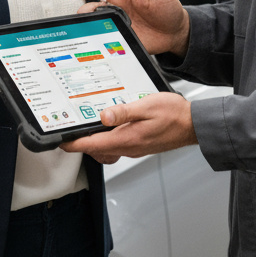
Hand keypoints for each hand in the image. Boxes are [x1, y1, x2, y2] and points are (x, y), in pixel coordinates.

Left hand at [62, 92, 196, 164]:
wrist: (194, 124)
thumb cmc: (174, 115)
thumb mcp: (146, 106)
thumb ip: (123, 111)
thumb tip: (103, 115)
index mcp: (126, 138)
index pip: (92, 144)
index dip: (74, 144)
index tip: (61, 142)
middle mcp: (129, 147)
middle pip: (96, 149)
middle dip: (81, 144)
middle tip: (69, 134)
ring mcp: (134, 148)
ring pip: (106, 149)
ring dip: (94, 143)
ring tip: (87, 130)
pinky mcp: (140, 145)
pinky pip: (118, 146)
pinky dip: (108, 140)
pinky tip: (111, 127)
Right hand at [67, 0, 189, 56]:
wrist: (176, 32)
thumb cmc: (168, 8)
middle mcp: (117, 10)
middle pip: (93, 10)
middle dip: (84, 12)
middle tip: (84, 15)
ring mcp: (118, 26)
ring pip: (97, 26)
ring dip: (90, 28)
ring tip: (89, 30)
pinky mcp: (122, 41)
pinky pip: (107, 43)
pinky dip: (100, 44)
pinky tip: (97, 46)